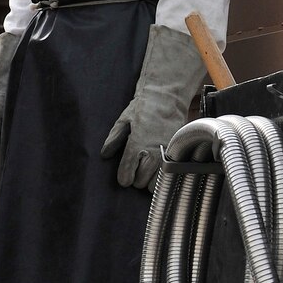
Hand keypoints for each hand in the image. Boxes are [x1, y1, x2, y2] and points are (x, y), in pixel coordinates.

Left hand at [98, 24, 204, 187]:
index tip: (124, 175)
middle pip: (140, 183)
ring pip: (156, 184)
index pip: (126, 176)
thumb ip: (114, 139)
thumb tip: (105, 154)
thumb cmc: (143, 108)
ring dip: (151, 179)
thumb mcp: (123, 120)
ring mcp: (166, 155)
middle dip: (137, 178)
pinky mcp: (177, 153)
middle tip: (137, 168)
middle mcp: (151, 153)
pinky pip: (169, 175)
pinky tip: (160, 168)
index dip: (123, 177)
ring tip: (149, 170)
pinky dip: (163, 176)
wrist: (167, 98)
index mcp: (136, 146)